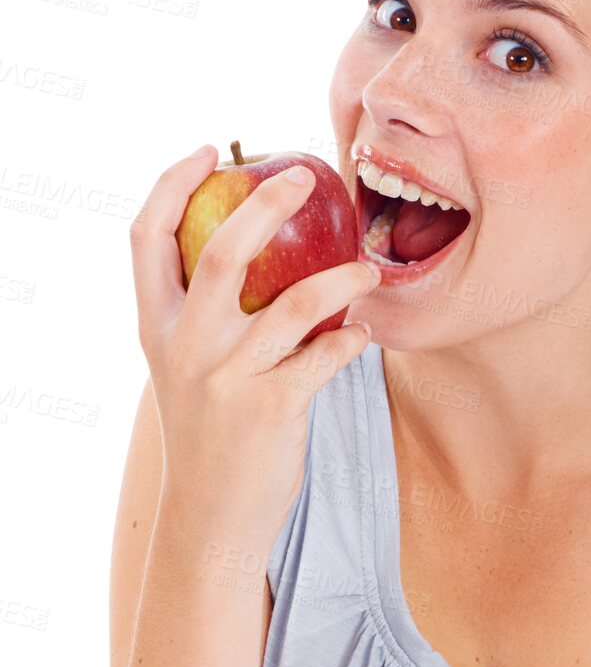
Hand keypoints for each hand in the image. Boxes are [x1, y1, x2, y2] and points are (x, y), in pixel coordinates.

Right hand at [129, 143, 381, 544]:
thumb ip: (203, 316)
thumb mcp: (185, 368)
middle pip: (221, 251)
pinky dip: (352, 340)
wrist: (212, 516)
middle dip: (266, 203)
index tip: (210, 150)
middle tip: (306, 177)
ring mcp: (227, 377)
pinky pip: (326, 356)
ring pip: (293, 303)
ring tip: (369, 272)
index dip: (172, 183)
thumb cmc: (210, 431)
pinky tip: (363, 335)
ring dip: (342, 279)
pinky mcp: (272, 408)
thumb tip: (251, 253)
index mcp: (154, 326)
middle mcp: (184, 345)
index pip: (146, 235)